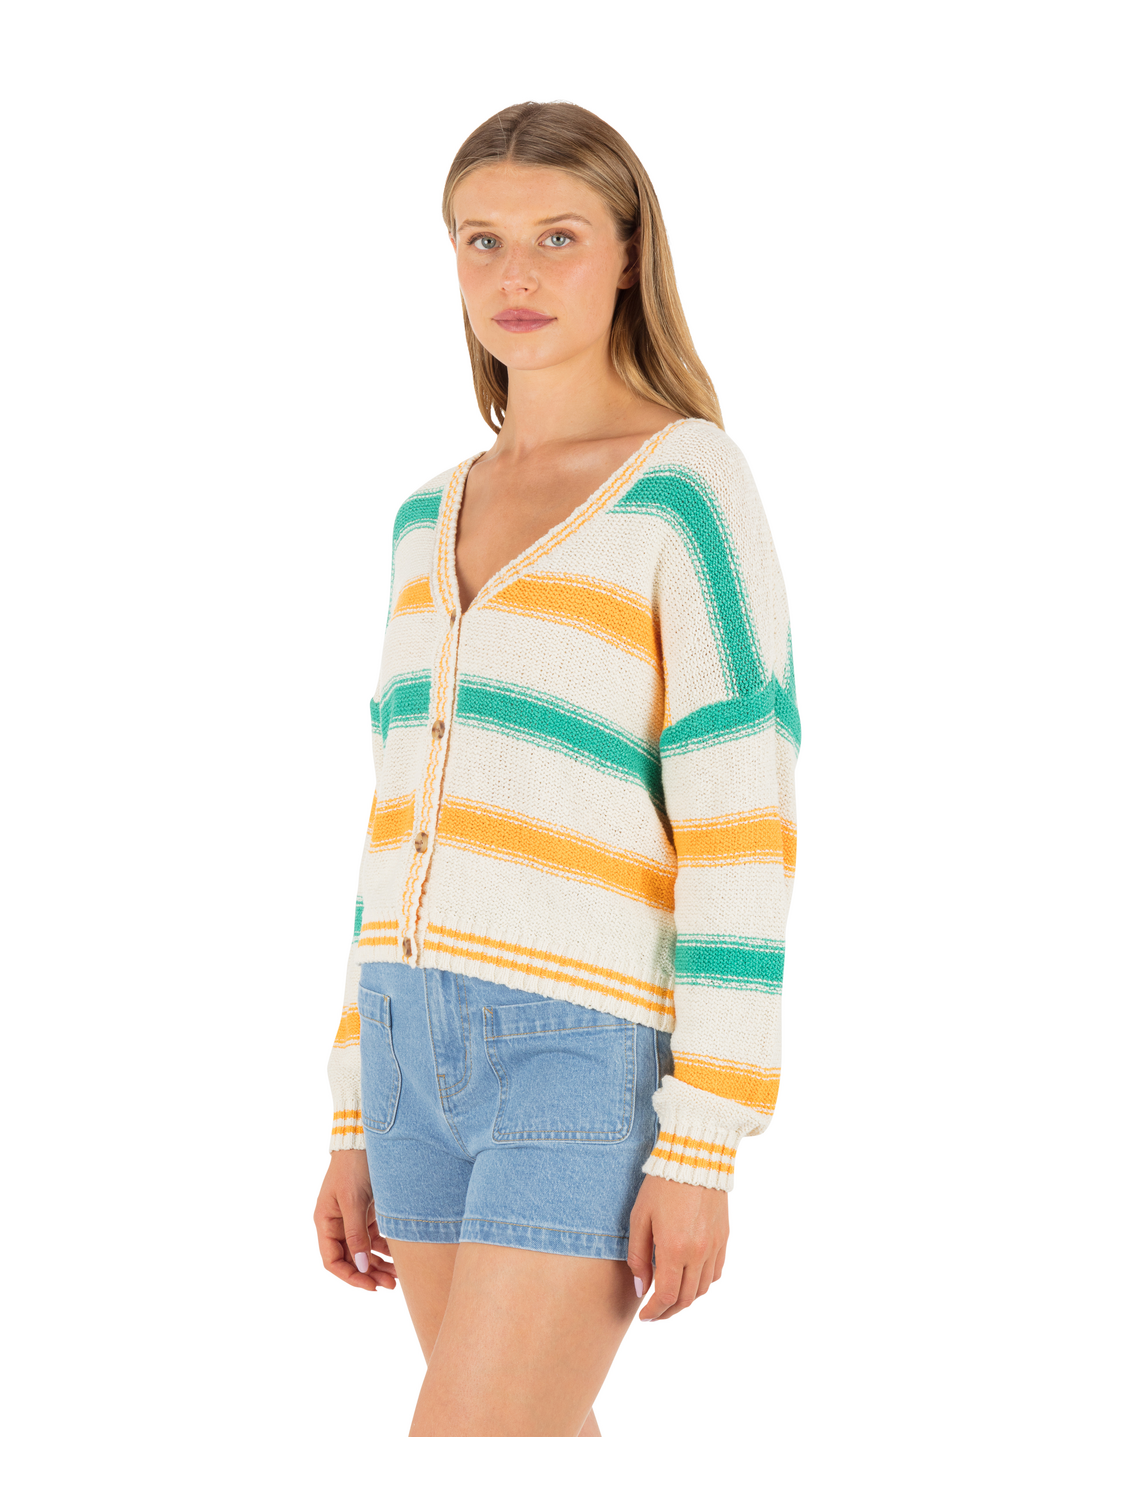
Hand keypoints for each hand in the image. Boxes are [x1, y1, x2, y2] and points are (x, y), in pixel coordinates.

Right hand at [314, 1149, 397, 1291]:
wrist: (365, 1138)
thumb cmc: (353, 1166)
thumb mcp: (353, 1201)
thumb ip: (356, 1234)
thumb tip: (360, 1267)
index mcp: (325, 1222)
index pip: (332, 1260)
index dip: (350, 1276)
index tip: (371, 1286)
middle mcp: (337, 1223)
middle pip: (351, 1259)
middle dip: (369, 1273)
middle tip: (392, 1284)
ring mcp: (353, 1218)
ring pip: (365, 1251)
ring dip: (379, 1264)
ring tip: (398, 1275)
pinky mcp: (368, 1212)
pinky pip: (375, 1238)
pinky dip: (386, 1248)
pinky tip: (399, 1256)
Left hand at [627, 1173, 727, 1321]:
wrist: (695, 1157)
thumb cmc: (661, 1185)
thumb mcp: (640, 1218)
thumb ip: (639, 1257)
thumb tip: (641, 1289)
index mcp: (675, 1249)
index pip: (667, 1296)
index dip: (655, 1311)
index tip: (645, 1316)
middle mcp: (698, 1252)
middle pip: (687, 1298)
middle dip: (669, 1311)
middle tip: (655, 1313)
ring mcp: (714, 1246)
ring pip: (703, 1288)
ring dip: (686, 1299)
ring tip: (670, 1298)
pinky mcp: (724, 1237)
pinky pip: (716, 1271)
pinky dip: (702, 1283)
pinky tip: (690, 1279)